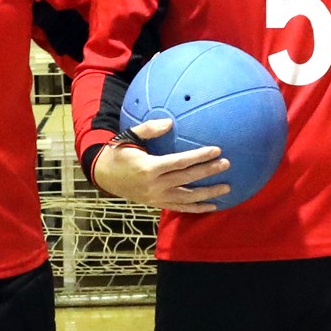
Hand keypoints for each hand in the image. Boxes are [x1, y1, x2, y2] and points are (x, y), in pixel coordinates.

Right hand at [88, 117, 232, 212]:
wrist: (103, 175)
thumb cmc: (118, 152)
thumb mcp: (129, 137)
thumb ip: (150, 129)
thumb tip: (170, 123)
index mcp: (149, 167)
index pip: (179, 162)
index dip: (199, 157)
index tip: (216, 150)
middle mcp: (154, 185)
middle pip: (187, 179)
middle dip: (208, 172)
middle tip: (227, 164)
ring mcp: (156, 197)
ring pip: (187, 197)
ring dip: (208, 193)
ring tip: (226, 188)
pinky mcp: (156, 204)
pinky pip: (180, 208)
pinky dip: (196, 208)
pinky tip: (212, 205)